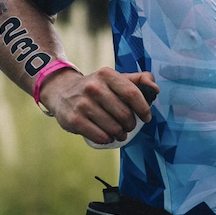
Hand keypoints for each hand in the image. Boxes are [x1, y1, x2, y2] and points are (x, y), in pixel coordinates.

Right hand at [41, 68, 157, 144]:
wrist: (61, 91)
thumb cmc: (96, 88)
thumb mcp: (114, 78)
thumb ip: (138, 80)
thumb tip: (155, 89)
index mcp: (107, 75)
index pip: (132, 93)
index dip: (143, 108)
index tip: (146, 117)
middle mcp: (93, 87)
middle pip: (124, 114)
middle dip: (131, 124)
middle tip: (128, 127)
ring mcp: (82, 104)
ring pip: (114, 128)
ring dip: (121, 134)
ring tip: (119, 133)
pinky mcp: (74, 120)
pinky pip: (100, 136)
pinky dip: (107, 139)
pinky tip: (107, 136)